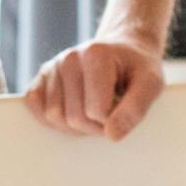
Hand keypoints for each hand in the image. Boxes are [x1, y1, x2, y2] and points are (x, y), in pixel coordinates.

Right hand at [24, 35, 164, 140]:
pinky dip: (50, 118)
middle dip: (95, 126)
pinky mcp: (41, 77)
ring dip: (75, 125)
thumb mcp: (152, 84)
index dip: (113, 120)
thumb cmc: (138, 69)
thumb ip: (136, 109)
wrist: (125, 50)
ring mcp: (52, 67)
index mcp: (96, 55)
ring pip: (53, 117)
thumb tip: (111, 135)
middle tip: (110, 111)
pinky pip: (33, 106)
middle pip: (74, 118)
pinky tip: (71, 110)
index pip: (97, 112)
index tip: (123, 108)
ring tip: (93, 107)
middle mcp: (69, 58)